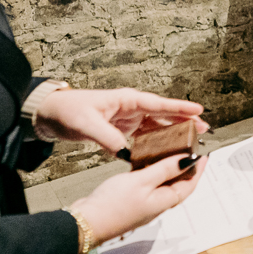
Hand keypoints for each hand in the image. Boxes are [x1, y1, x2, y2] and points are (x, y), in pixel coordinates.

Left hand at [34, 87, 206, 155]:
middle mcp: (130, 108)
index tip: (199, 110)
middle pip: (162, 115)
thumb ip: (109, 139)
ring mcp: (126, 119)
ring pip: (155, 127)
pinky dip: (153, 144)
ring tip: (188, 142)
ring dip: (171, 134)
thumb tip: (126, 153)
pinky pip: (142, 137)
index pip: (159, 104)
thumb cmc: (67, 111)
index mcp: (127, 100)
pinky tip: (161, 153)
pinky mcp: (119, 130)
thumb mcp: (87, 124)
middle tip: (203, 130)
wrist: (49, 115)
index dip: (180, 108)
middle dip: (183, 121)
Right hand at [70, 154, 208, 242]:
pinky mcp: (130, 201)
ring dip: (167, 168)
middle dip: (185, 167)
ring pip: (162, 183)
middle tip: (189, 149)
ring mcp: (143, 203)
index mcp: (164, 201)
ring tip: (170, 151)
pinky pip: (147, 184)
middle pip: (178, 184)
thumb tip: (188, 160)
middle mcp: (156, 204)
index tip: (205, 155)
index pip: (189, 184)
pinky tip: (145, 162)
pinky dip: (150, 172)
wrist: (86, 222)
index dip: (198, 169)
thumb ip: (165, 169)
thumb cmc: (112, 206)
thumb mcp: (142, 181)